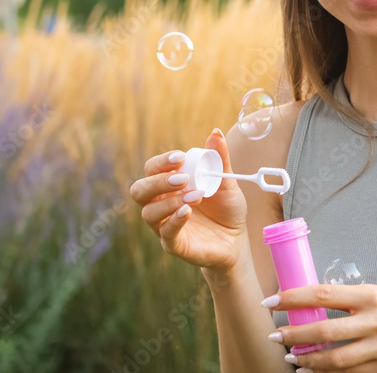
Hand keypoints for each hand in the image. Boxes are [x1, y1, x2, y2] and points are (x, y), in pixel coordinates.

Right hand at [130, 129, 247, 271]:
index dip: (161, 162)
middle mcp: (160, 204)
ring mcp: (164, 226)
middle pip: (139, 190)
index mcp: (168, 186)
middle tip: (183, 179)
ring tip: (195, 197)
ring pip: (148, 212)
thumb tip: (215, 132)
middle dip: (158, 182)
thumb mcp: (226, 181)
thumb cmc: (226, 208)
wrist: (237, 239)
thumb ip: (219, 159)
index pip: (151, 170)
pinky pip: (165, 234)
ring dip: (170, 201)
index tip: (180, 157)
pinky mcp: (174, 245)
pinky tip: (187, 211)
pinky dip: (174, 221)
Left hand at [265, 284, 376, 371]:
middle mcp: (376, 321)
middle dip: (293, 334)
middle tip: (275, 336)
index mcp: (372, 295)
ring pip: (333, 359)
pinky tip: (312, 372)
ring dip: (306, 360)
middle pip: (324, 330)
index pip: (323, 294)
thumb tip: (311, 304)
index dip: (293, 298)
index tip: (272, 301)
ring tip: (292, 357)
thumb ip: (350, 299)